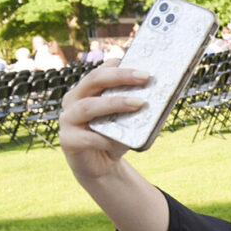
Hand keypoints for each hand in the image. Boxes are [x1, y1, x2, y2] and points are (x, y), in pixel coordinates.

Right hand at [59, 61, 148, 181]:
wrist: (101, 167)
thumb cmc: (115, 137)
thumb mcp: (128, 119)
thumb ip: (136, 105)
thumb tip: (162, 92)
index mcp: (87, 90)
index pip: (102, 70)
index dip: (120, 65)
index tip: (143, 63)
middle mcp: (74, 99)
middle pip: (93, 79)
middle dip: (120, 76)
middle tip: (145, 76)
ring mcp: (68, 119)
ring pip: (88, 106)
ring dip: (115, 103)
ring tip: (139, 103)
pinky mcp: (68, 140)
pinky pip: (87, 137)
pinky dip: (105, 138)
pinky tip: (122, 140)